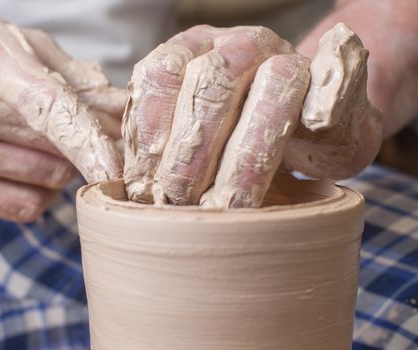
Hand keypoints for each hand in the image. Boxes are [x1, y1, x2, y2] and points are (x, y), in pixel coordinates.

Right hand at [0, 17, 124, 221]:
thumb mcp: (19, 44)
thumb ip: (73, 75)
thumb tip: (120, 109)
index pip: (49, 110)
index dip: (88, 140)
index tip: (116, 166)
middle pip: (58, 150)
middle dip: (87, 144)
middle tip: (87, 130)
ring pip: (51, 180)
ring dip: (64, 166)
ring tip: (43, 141)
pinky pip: (28, 207)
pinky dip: (44, 191)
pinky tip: (30, 166)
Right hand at [123, 23, 380, 207]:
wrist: (286, 109)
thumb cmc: (311, 135)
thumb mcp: (342, 136)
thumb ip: (338, 119)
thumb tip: (317, 115)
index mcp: (295, 62)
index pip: (275, 93)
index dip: (250, 157)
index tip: (234, 206)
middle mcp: (249, 44)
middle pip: (213, 84)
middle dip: (193, 151)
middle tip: (183, 202)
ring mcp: (206, 45)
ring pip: (169, 74)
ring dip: (157, 136)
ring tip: (153, 187)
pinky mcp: (173, 55)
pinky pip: (145, 76)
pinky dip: (137, 122)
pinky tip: (139, 163)